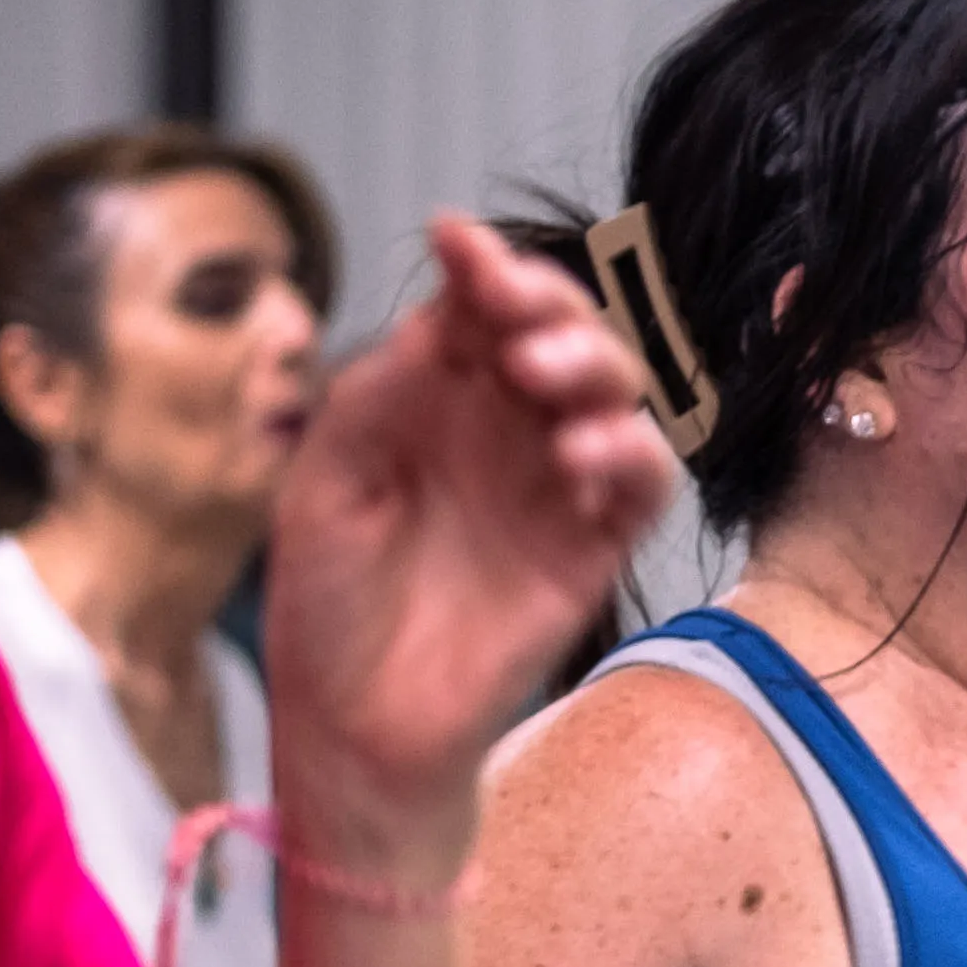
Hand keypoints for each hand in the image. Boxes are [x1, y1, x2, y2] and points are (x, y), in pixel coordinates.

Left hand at [258, 217, 678, 855]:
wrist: (357, 724)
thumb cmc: (328, 605)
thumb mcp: (322, 485)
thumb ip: (378, 397)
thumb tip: (443, 319)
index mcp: (431, 400)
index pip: (474, 310)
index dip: (479, 266)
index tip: (460, 242)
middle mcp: (502, 428)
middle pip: (559, 332)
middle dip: (548, 303)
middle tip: (516, 316)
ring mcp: (555, 483)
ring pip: (615, 391)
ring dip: (594, 364)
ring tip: (544, 378)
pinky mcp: (595, 546)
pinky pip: (644, 482)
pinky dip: (630, 453)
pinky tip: (581, 455)